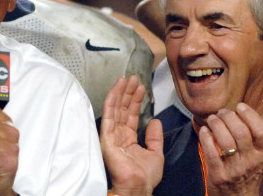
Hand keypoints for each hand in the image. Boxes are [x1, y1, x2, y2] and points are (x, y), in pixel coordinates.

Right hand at [99, 76, 163, 195]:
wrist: (139, 186)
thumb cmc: (145, 176)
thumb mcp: (156, 153)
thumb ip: (155, 137)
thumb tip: (155, 121)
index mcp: (128, 138)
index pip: (131, 115)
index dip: (135, 101)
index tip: (140, 87)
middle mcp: (118, 134)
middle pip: (122, 109)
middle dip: (127, 92)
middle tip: (133, 78)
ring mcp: (111, 135)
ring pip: (115, 109)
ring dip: (120, 93)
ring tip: (126, 79)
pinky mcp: (106, 136)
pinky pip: (109, 116)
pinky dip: (111, 102)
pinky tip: (116, 91)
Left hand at [199, 103, 262, 195]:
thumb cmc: (249, 170)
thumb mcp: (260, 153)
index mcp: (262, 153)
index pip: (262, 131)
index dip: (250, 115)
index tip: (239, 106)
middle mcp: (250, 161)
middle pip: (241, 132)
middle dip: (229, 116)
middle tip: (222, 112)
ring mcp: (234, 168)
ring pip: (225, 140)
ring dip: (216, 124)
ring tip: (212, 119)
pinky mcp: (219, 174)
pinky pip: (211, 152)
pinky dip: (205, 137)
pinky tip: (204, 130)